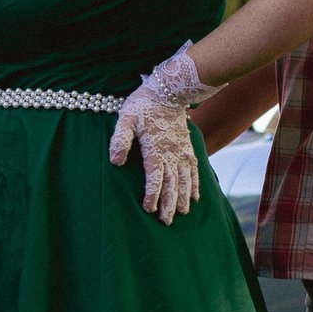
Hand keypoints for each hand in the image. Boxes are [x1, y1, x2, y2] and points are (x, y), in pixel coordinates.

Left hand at [108, 43, 207, 224]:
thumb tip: (116, 161)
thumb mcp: (126, 119)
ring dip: (184, 198)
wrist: (169, 90)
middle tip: (167, 222)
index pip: (154, 178)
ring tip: (183, 213)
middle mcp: (171, 154)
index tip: (149, 210)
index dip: (152, 195)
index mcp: (155, 150)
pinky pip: (194, 169)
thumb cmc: (143, 105)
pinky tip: (196, 196)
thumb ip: (120, 140)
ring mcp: (182, 152)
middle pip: (172, 184)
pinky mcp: (188, 148)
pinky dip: (196, 184)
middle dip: (169, 204)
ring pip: (185, 179)